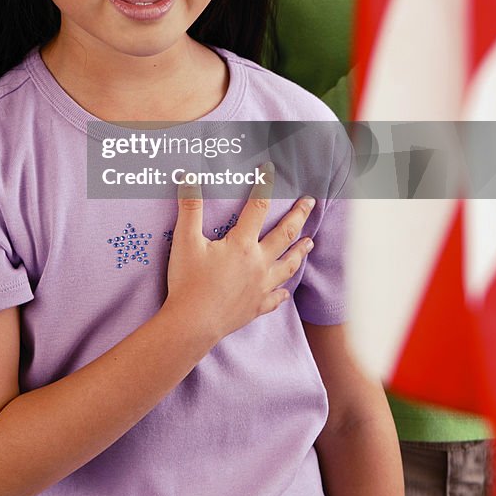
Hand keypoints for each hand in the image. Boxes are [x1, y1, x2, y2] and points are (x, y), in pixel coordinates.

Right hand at [165, 163, 314, 344]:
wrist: (193, 325)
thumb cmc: (188, 282)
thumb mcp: (185, 241)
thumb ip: (190, 209)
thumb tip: (189, 179)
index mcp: (242, 244)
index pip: (257, 207)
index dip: (263, 186)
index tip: (269, 170)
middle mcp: (258, 263)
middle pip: (284, 234)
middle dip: (299, 215)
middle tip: (310, 202)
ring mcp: (260, 287)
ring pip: (288, 265)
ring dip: (300, 251)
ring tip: (310, 242)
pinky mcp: (256, 307)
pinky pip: (275, 298)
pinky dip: (282, 292)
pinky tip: (285, 291)